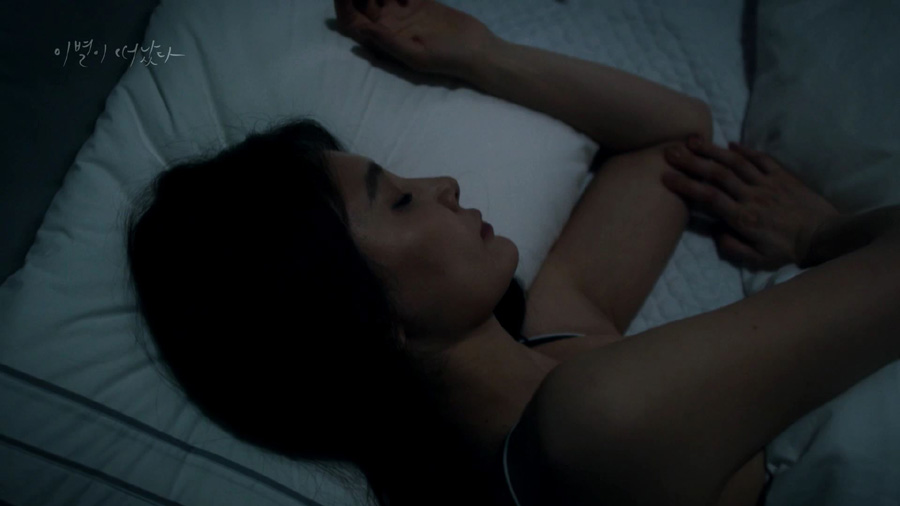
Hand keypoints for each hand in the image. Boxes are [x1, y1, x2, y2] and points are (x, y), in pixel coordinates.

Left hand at [333, 0, 498, 77]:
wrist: (475, 49)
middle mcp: (386, 24)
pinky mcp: (415, 1)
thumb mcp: (416, 55)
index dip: (343, 4)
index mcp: (381, 40)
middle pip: (360, 1)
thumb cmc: (446, 59)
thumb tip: (362, 28)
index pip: (351, 20)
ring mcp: (399, 11)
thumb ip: (388, 42)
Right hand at [661, 137, 840, 269]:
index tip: (666, 177)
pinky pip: (762, 159)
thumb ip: (733, 248)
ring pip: (736, 163)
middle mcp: (753, 196)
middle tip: (671, 151)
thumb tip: (715, 233)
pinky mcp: (783, 176)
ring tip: (692, 140)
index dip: (686, 185)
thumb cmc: (790, 251)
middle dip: (692, 161)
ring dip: (712, 150)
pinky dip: (745, 150)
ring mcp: (768, 183)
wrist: (827, 236)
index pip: (709, 197)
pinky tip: (730, 144)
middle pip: (717, 175)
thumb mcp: (759, 261)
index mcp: (744, 218)